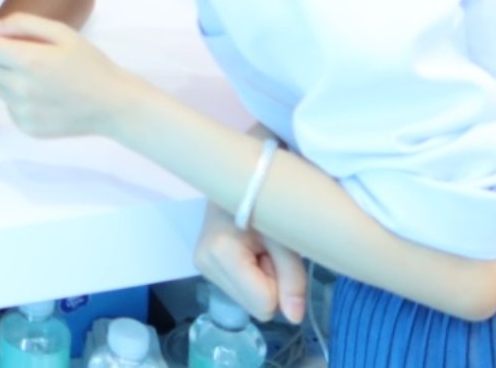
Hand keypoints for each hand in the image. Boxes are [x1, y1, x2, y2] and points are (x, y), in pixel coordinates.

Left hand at [0, 12, 134, 137]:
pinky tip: (41, 92)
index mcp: (28, 61)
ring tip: (35, 71)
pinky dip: (16, 94)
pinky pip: (9, 105)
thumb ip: (21, 24)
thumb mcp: (60, 32)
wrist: (113, 105)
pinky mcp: (26, 127)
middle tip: (15, 48)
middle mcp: (20, 89)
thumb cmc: (89, 63)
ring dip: (5, 74)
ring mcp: (22, 112)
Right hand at [195, 202, 308, 323]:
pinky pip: (239, 291)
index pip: (263, 304)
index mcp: (221, 253)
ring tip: (257, 248)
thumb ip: (293, 279)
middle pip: (255, 306)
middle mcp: (204, 263)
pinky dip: (249, 277)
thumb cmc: (264, 201)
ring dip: (260, 280)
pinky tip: (246, 252)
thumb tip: (295, 318)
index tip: (274, 255)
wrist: (235, 178)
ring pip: (247, 301)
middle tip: (267, 250)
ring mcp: (200, 265)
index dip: (279, 285)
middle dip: (268, 284)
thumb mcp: (286, 238)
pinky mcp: (202, 265)